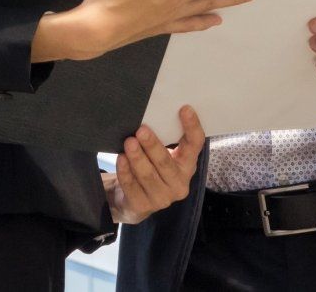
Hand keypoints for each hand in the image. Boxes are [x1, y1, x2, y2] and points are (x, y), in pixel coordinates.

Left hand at [105, 107, 206, 224]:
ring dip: (138, 158)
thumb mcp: (161, 153)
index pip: (194, 145)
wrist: (136, 199)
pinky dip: (125, 171)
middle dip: (153, 145)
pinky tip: (121, 159)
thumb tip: (152, 112)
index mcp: (187, 165)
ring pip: (148, 175)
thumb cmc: (152, 167)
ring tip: (129, 142)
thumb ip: (163, 137)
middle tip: (141, 130)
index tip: (184, 109)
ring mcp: (162, 198)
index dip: (192, 127)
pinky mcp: (144, 205)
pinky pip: (132, 186)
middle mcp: (179, 184)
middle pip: (166, 163)